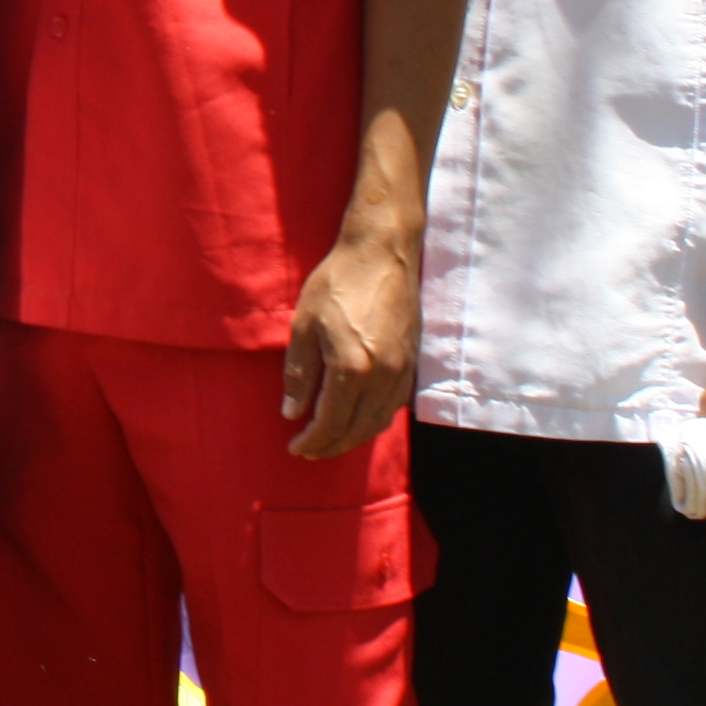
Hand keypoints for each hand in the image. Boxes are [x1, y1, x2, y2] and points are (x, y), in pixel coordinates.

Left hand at [281, 228, 419, 459]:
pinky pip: (394, 406)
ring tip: (330, 441)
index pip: (332, 422)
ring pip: (380, 422)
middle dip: (332, 446)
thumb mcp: (304, 325)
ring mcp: (403, 371)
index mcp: (353, 368)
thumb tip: (292, 413)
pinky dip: (374, 420)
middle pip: (359, 430)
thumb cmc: (337, 284)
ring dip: (354, 438)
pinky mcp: (413, 363)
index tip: (295, 448)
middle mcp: (384, 377)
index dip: (313, 440)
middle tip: (310, 451)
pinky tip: (357, 419)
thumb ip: (299, 374)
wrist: (382, 254)